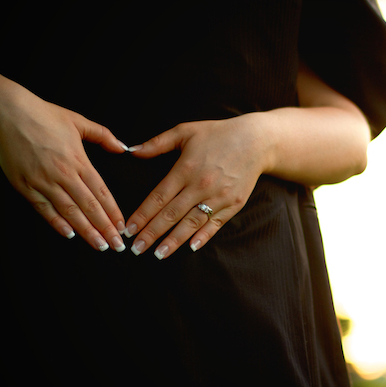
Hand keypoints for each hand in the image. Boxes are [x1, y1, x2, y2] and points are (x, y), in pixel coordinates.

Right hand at [0, 83, 129, 251]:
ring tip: (98, 244)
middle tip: (116, 245)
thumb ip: (103, 135)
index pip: (101, 191)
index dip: (113, 211)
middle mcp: (63, 174)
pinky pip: (44, 209)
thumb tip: (122, 147)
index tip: (123, 226)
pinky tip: (68, 234)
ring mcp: (43, 181)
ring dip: (85, 231)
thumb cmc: (44, 115)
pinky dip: (56, 223)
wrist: (10, 115)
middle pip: (89, 206)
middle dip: (104, 228)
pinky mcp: (25, 186)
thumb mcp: (79, 121)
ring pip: (69, 211)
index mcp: (78, 159)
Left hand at [124, 115, 267, 259]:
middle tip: (136, 249)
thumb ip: (158, 142)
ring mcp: (218, 196)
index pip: (158, 197)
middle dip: (152, 233)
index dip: (142, 215)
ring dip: (173, 241)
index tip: (129, 229)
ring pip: (191, 223)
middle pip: (171, 214)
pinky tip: (190, 247)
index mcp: (186, 168)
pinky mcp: (233, 204)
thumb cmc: (218, 133)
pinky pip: (215, 224)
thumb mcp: (186, 131)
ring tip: (158, 255)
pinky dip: (203, 237)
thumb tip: (132, 150)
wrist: (256, 140)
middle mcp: (201, 185)